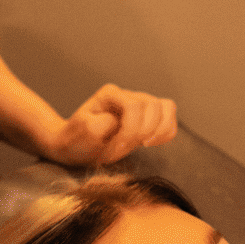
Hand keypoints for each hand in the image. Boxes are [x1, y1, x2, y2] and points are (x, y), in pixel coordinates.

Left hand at [48, 84, 176, 166]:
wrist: (75, 145)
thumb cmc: (78, 139)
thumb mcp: (83, 132)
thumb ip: (102, 124)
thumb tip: (121, 121)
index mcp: (109, 94)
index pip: (133, 107)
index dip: (129, 132)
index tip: (115, 149)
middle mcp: (127, 94)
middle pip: (153, 106)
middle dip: (142, 133)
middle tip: (124, 149)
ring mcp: (140, 103)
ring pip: (167, 108)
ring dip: (157, 132)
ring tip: (141, 145)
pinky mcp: (148, 116)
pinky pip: (169, 119)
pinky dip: (165, 133)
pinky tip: (149, 143)